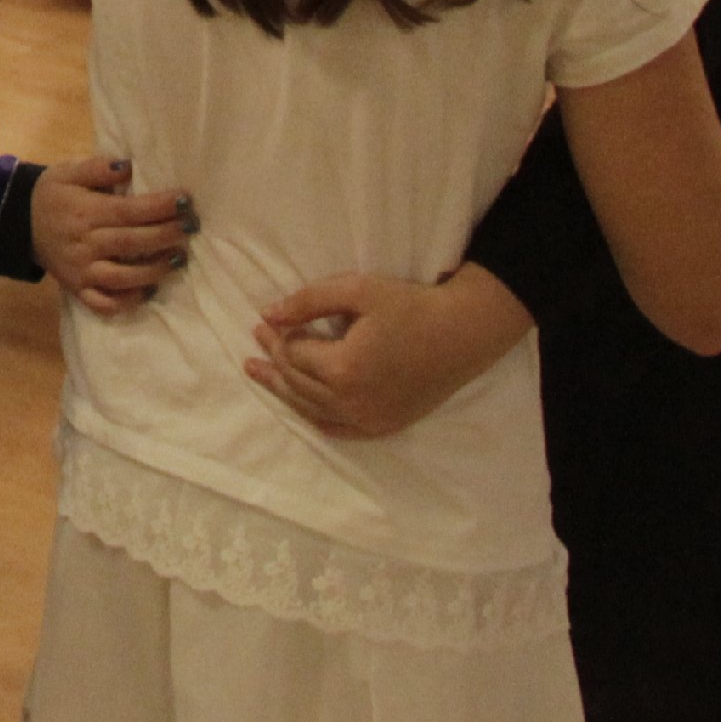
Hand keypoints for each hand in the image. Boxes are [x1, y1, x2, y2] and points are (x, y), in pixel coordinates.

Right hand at [31, 156, 191, 317]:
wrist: (18, 224)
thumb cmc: (51, 195)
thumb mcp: (66, 172)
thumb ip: (97, 169)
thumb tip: (129, 166)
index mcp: (84, 212)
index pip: (129, 211)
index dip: (159, 207)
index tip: (185, 200)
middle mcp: (85, 244)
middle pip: (132, 242)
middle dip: (167, 235)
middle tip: (192, 227)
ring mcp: (82, 271)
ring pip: (124, 277)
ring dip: (155, 270)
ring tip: (180, 259)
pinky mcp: (78, 290)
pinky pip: (105, 303)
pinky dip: (128, 301)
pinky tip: (148, 290)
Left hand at [244, 270, 533, 439]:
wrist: (463, 334)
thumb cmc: (411, 306)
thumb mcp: (357, 291)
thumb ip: (308, 302)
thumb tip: (268, 315)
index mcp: (343, 369)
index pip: (294, 355)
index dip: (276, 337)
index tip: (261, 323)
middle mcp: (352, 402)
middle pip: (298, 384)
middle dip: (274, 361)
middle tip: (256, 344)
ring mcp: (370, 420)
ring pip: (312, 409)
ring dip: (285, 391)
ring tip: (261, 375)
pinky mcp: (386, 426)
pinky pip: (340, 430)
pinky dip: (316, 418)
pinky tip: (303, 409)